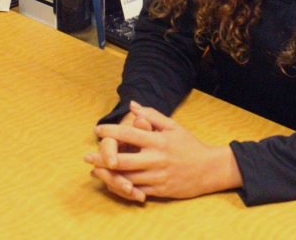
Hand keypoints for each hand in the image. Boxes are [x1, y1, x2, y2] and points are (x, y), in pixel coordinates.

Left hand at [86, 101, 241, 200]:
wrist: (209, 170)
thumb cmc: (189, 145)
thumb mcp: (173, 126)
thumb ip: (152, 115)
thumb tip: (132, 105)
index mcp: (158, 140)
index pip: (129, 133)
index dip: (110, 131)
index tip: (98, 129)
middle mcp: (156, 159)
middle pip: (122, 160)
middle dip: (101, 158)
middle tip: (87, 157)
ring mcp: (157, 177)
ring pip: (127, 178)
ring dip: (108, 175)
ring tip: (94, 171)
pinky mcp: (160, 191)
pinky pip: (137, 191)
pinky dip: (123, 187)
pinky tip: (113, 183)